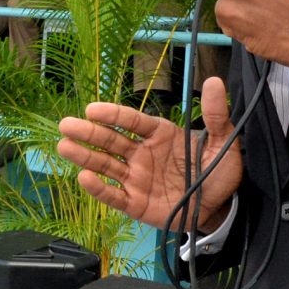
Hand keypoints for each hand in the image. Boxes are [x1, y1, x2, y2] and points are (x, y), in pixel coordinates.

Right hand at [57, 82, 243, 232]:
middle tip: (66, 125)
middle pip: (111, 141)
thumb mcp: (223, 141)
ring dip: (84, 156)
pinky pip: (114, 195)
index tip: (92, 109)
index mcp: (159, 135)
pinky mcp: (135, 204)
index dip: (112, 115)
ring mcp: (136, 179)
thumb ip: (215, 115)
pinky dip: (99, 189)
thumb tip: (214, 81)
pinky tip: (83, 178)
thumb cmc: (218, 172)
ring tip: (64, 147)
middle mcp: (141, 154)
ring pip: (105, 165)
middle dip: (88, 133)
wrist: (219, 208)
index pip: (131, 122)